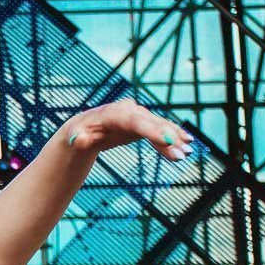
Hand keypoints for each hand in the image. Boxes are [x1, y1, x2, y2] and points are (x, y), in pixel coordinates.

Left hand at [66, 98, 194, 161]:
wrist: (84, 129)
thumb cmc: (78, 134)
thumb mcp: (76, 138)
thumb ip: (79, 139)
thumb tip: (80, 140)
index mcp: (113, 113)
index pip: (135, 121)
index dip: (152, 130)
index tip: (168, 141)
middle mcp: (129, 110)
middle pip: (151, 123)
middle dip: (168, 137)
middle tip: (183, 154)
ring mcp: (138, 115)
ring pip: (159, 126)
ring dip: (175, 139)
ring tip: (188, 153)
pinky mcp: (143, 123)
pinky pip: (160, 130)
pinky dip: (173, 137)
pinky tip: (187, 145)